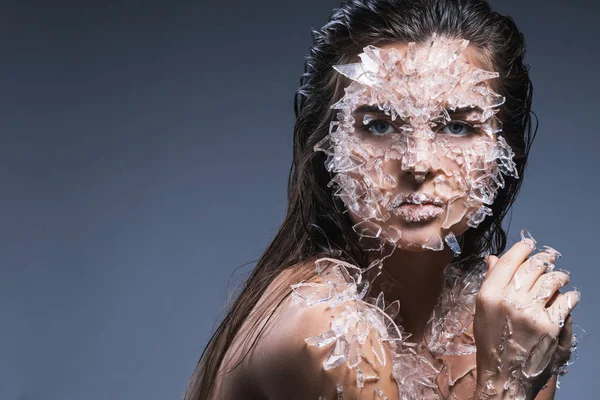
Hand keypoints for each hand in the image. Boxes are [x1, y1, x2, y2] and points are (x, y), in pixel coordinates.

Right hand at [473, 237, 578, 398]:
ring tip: (561, 278)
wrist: (505, 376)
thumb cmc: (492, 343)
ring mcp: (531, 313)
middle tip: (548, 260)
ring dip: (559, 276)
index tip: (529, 244)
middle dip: (544, 260)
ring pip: (552, 279)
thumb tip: (495, 259)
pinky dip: (570, 296)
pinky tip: (568, 297)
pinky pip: (566, 300)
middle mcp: (509, 300)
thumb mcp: (482, 311)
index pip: (509, 261)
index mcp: (488, 295)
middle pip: (533, 267)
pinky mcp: (550, 326)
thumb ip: (491, 283)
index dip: (521, 248)